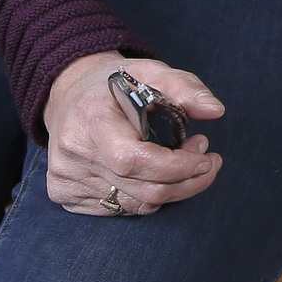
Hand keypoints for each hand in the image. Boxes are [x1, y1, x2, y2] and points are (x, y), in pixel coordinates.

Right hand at [41, 53, 226, 216]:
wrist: (68, 94)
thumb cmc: (115, 85)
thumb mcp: (151, 72)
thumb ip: (185, 88)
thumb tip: (216, 111)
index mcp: (91, 117)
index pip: (133, 159)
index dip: (176, 167)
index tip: (206, 157)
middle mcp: (74, 152)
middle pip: (142, 189)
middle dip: (187, 181)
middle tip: (206, 160)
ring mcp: (66, 178)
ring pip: (136, 205)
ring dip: (172, 189)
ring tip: (185, 163)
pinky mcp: (65, 195)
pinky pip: (121, 209)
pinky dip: (147, 196)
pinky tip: (154, 174)